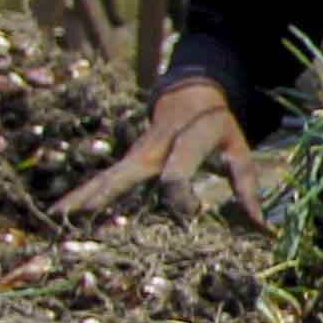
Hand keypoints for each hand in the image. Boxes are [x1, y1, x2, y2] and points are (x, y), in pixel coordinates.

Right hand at [60, 81, 264, 226]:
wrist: (190, 92)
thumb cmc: (218, 128)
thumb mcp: (240, 151)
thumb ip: (247, 189)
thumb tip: (264, 229)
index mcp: (187, 141)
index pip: (177, 171)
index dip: (181, 196)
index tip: (192, 216)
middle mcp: (155, 147)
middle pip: (129, 172)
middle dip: (109, 195)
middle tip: (85, 217)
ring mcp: (135, 154)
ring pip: (107, 176)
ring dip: (83, 197)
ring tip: (58, 219)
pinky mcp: (125, 161)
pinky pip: (102, 179)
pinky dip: (80, 195)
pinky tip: (57, 213)